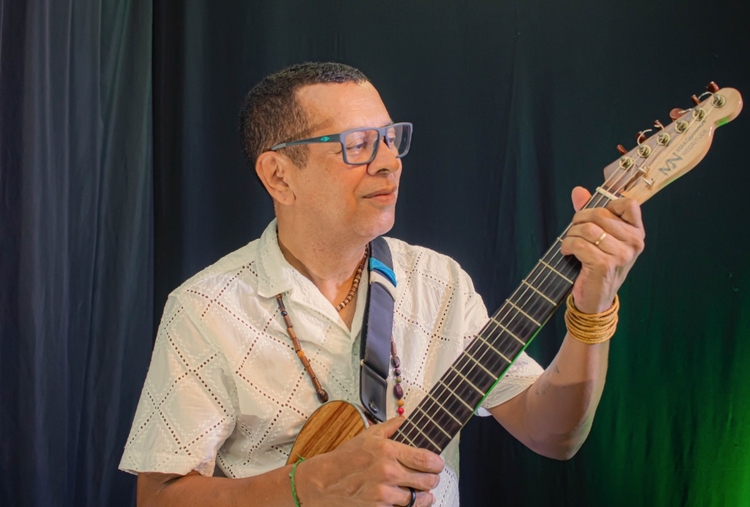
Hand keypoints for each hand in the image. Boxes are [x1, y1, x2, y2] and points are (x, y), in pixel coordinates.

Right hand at [295, 417, 443, 506]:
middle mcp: (388, 472)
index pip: (426, 459)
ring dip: (422, 496)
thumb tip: (407, 419)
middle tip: (430, 478)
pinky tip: (403, 500)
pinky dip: (406, 506)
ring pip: (418, 499)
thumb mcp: (366, 436)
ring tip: (419, 492)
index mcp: (387, 451)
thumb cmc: (344, 459)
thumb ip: (390, 427)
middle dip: (432, 480)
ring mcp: (383, 493)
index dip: (437, 463)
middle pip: (427, 481)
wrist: (322, 483)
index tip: (437, 464)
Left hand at [560, 186, 644, 312]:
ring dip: (571, 234)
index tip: (595, 217)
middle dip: (579, 220)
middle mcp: (634, 242)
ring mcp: (621, 254)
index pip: (629, 204)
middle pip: (599, 214)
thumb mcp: (599, 237)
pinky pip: (579, 244)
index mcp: (636, 232)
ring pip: (587, 228)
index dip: (607, 205)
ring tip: (570, 244)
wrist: (596, 298)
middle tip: (574, 232)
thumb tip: (578, 191)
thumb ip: (591, 212)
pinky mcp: (604, 264)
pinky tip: (567, 252)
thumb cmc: (597, 264)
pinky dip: (568, 245)